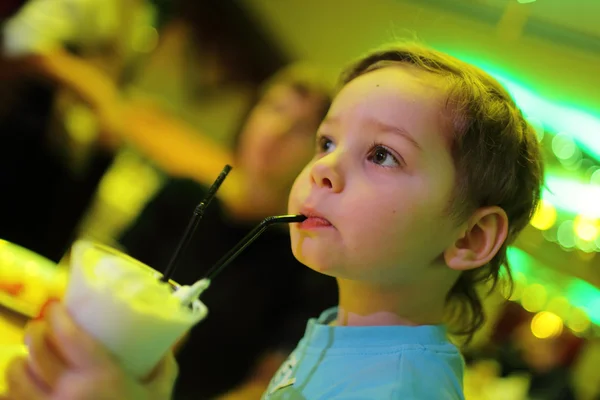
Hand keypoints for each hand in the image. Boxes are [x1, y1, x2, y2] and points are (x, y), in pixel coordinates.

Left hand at [4, 303, 177, 399]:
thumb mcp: (159, 395)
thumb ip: (164, 367)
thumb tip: (168, 341)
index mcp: (101, 377)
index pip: (68, 334)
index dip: (57, 315)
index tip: (56, 307)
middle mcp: (69, 392)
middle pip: (37, 349)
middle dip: (36, 331)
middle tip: (42, 327)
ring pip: (15, 375)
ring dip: (19, 362)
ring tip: (28, 358)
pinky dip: (11, 392)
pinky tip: (20, 388)